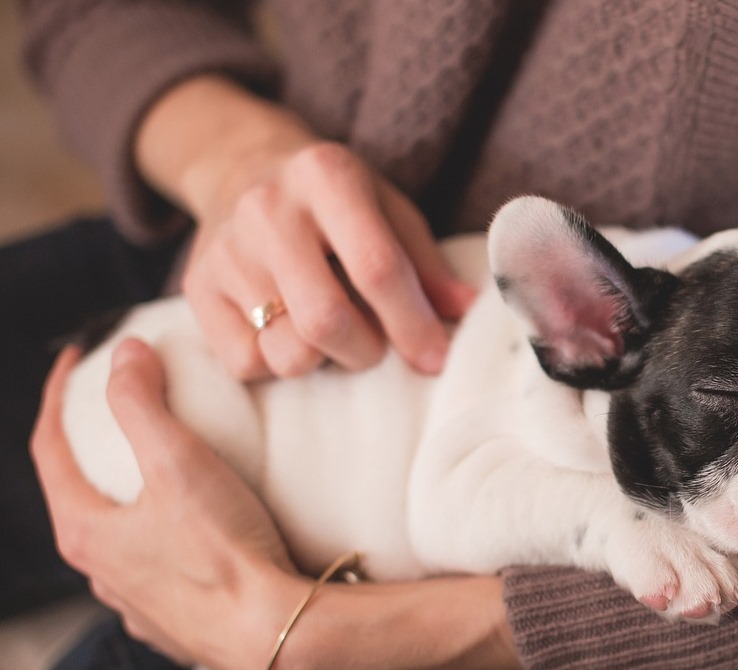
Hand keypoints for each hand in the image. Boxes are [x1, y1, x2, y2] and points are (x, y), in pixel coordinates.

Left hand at [31, 341, 522, 669]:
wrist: (274, 633)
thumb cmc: (224, 551)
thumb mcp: (179, 463)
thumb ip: (144, 404)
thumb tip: (125, 353)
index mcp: (85, 531)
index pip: (48, 449)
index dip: (58, 395)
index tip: (77, 359)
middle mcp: (100, 573)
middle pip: (79, 494)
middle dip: (93, 447)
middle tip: (120, 411)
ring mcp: (136, 603)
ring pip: (118, 538)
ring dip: (128, 498)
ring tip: (161, 470)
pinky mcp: (175, 623)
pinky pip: (156, 570)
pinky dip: (162, 538)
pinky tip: (193, 532)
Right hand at [137, 76, 475, 379]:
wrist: (239, 167)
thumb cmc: (334, 200)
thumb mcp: (388, 209)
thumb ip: (426, 264)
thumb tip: (469, 312)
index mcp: (326, 176)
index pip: (376, 267)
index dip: (412, 323)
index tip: (435, 359)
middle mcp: (267, 209)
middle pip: (326, 320)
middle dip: (366, 350)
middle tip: (376, 344)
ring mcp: (225, 250)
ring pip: (286, 351)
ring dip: (323, 360)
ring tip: (331, 333)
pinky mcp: (196, 288)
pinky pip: (246, 363)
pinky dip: (277, 363)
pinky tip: (287, 331)